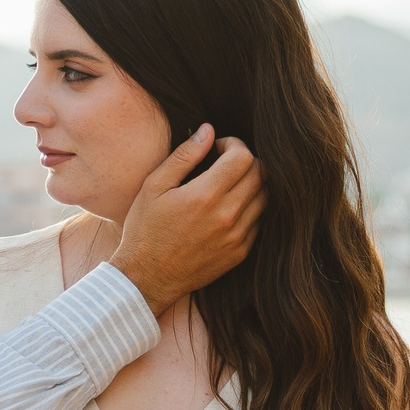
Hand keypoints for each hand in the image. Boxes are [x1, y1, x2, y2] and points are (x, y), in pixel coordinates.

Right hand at [110, 127, 263, 313]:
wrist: (147, 278)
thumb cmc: (145, 229)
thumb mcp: (154, 187)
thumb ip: (184, 156)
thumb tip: (208, 131)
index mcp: (205, 196)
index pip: (243, 157)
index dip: (234, 145)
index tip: (218, 148)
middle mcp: (226, 216)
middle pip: (260, 174)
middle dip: (245, 161)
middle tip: (224, 164)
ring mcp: (237, 236)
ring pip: (264, 197)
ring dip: (251, 183)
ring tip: (228, 185)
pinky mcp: (240, 252)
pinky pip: (259, 220)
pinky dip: (250, 208)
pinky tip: (228, 208)